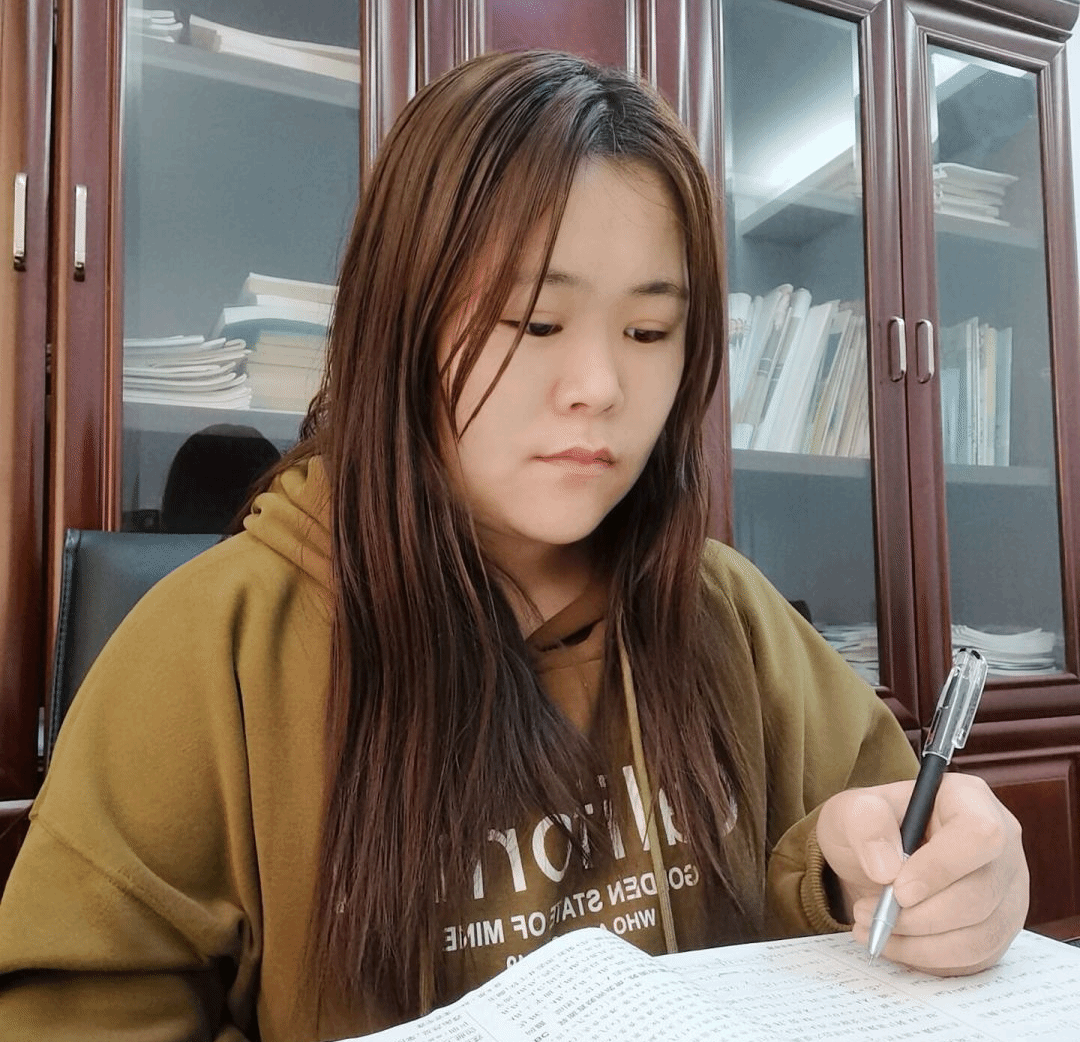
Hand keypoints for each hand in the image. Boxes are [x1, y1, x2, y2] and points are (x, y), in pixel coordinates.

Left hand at [815, 773, 1028, 975]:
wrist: (875, 857)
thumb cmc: (870, 826)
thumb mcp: (852, 811)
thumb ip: (865, 825)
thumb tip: (887, 870)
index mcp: (968, 799)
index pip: (979, 834)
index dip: (941, 868)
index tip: (898, 889)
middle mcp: (1001, 843)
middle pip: (981, 892)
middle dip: (920, 914)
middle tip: (868, 912)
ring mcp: (1006, 888)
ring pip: (980, 931)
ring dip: (920, 941)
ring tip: (873, 927)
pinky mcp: (1000, 925)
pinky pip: (976, 955)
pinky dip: (929, 956)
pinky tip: (895, 943)